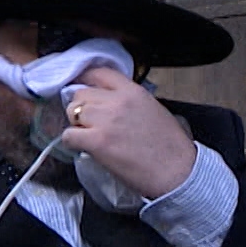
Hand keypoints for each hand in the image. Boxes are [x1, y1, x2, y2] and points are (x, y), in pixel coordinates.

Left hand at [59, 68, 197, 198]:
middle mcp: (117, 101)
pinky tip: (82, 148)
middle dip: (81, 107)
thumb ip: (131, 102)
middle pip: (81, 93)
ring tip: (87, 136)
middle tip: (88, 122)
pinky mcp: (97, 142)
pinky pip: (68, 136)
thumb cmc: (172, 148)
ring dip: (76, 124)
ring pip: (72, 112)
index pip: (99, 73)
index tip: (85, 93)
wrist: (177, 173)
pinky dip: (71, 142)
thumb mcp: (155, 110)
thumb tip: (111, 105)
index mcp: (133, 92)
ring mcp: (105, 120)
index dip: (87, 82)